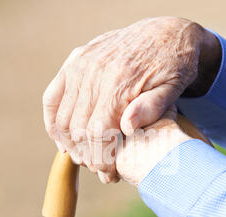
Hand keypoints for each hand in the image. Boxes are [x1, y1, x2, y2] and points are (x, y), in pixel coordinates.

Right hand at [43, 17, 219, 183]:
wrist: (166, 34)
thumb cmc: (173, 67)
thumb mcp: (173, 88)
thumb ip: (152, 107)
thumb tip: (128, 126)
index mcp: (120, 83)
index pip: (98, 132)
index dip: (100, 158)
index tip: (108, 173)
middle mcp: (94, 72)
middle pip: (77, 129)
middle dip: (86, 156)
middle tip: (99, 169)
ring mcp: (80, 66)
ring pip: (62, 117)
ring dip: (69, 144)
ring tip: (84, 157)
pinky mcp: (74, 62)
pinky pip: (52, 98)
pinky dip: (53, 121)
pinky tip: (62, 139)